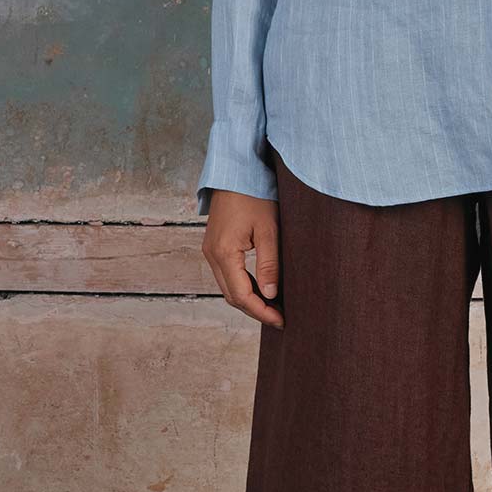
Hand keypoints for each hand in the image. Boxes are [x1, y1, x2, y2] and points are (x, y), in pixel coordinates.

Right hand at [200, 189, 285, 327]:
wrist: (236, 171)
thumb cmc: (255, 195)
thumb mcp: (269, 229)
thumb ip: (269, 264)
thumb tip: (271, 295)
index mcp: (224, 252)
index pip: (241, 296)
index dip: (261, 312)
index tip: (282, 320)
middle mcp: (211, 255)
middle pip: (232, 296)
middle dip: (256, 310)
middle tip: (281, 318)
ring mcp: (210, 250)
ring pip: (228, 288)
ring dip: (249, 300)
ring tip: (274, 307)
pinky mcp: (214, 246)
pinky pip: (227, 275)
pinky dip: (243, 286)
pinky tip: (261, 289)